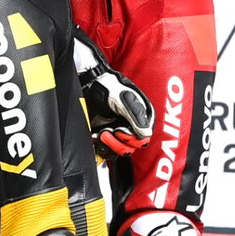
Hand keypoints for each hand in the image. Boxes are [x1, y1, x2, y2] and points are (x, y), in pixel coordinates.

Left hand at [73, 30, 152, 162]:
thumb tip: (144, 134)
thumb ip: (135, 115)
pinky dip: (100, 147)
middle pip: (130, 148)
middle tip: (106, 132)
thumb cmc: (109, 86)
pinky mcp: (105, 136)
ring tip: (100, 133)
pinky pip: (106, 150)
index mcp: (142, 119)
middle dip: (118, 143)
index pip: (142, 140)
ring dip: (108, 145)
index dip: (131, 139)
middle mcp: (132, 128)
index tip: (119, 131)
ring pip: (118, 151)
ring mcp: (118, 133)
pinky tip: (95, 137)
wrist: (90, 83)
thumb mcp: (123, 98)